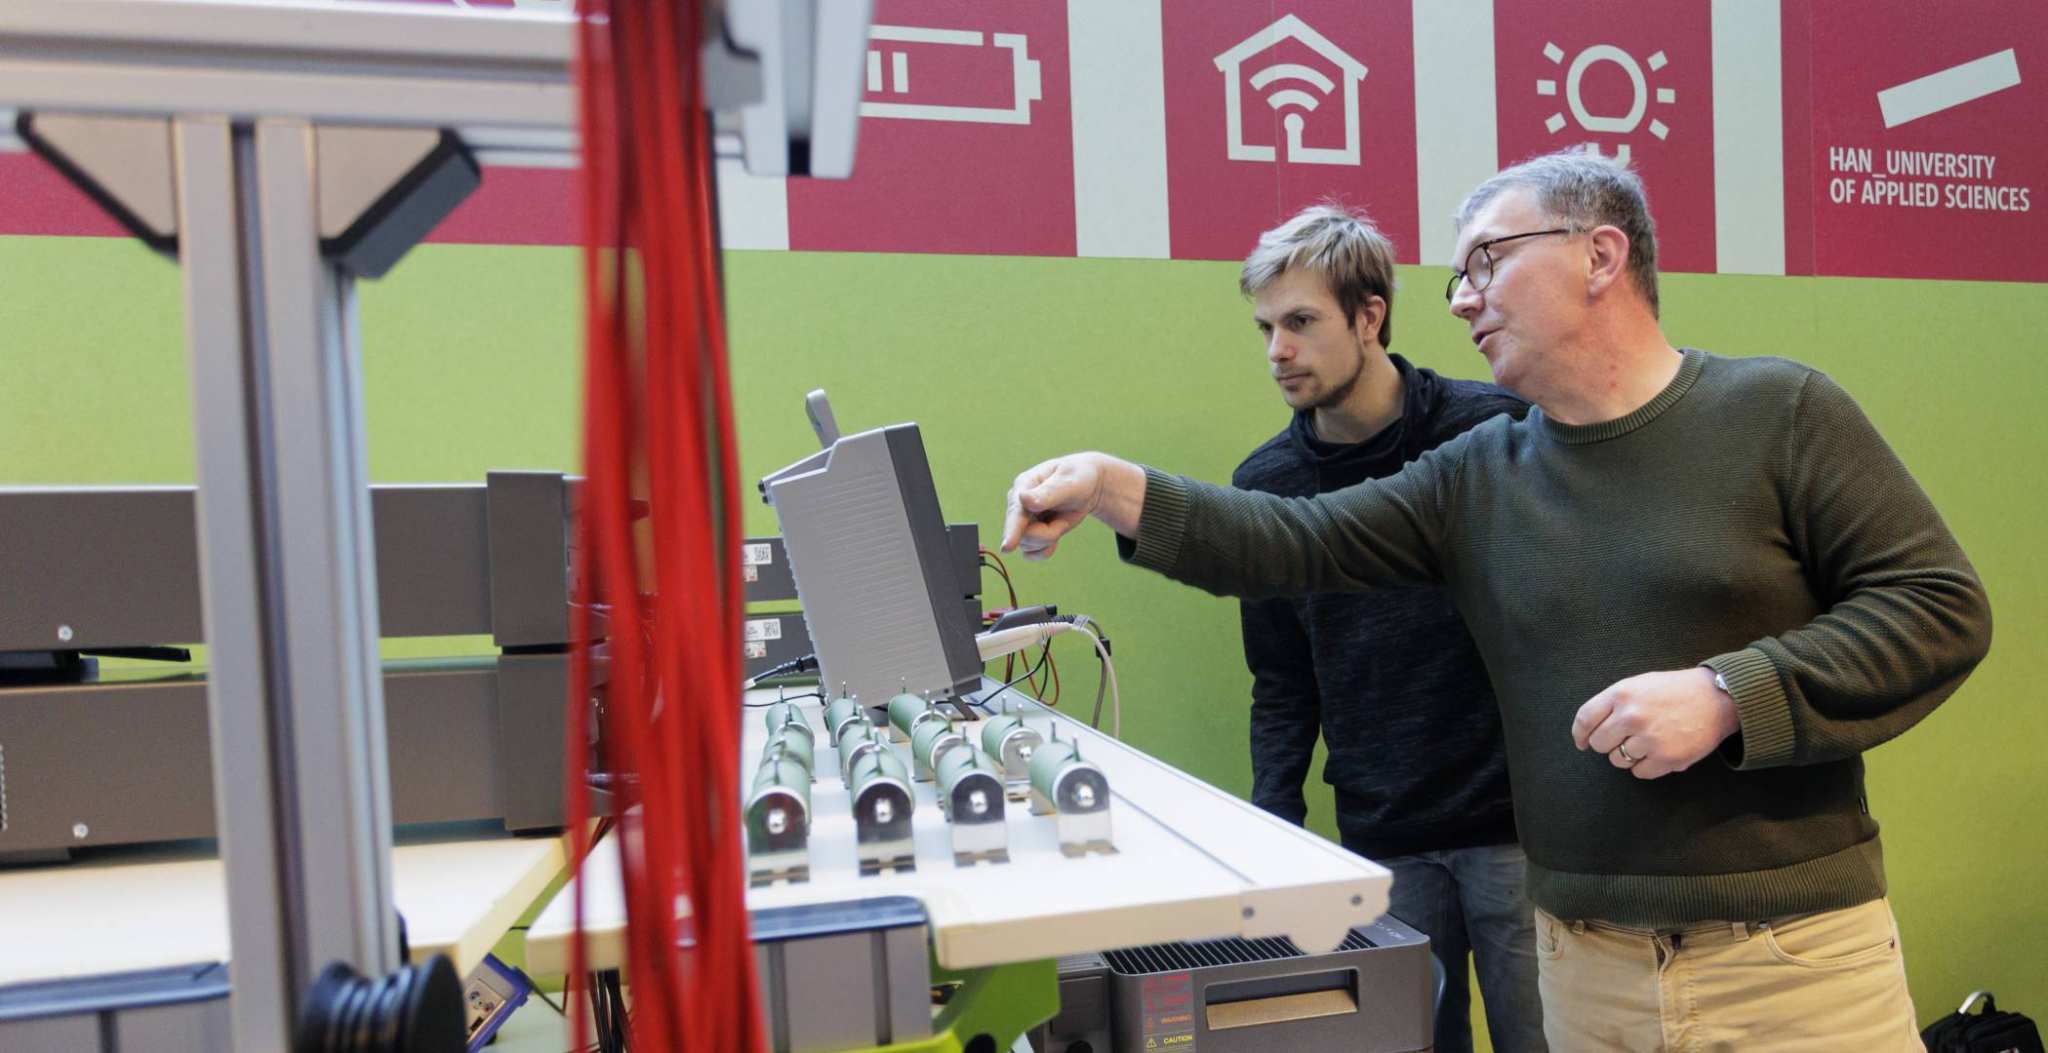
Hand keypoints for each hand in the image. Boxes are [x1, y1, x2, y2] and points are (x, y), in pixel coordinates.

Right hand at [1000, 453, 1143, 560]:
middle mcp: (1019, 504)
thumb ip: (1048, 493)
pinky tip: (1054, 537)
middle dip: (1047, 534)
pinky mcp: (1030, 533)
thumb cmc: (1078, 478)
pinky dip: (1044, 550)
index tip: (1008, 547)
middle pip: (1022, 533)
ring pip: (1027, 545)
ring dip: (1049, 539)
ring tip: (1061, 521)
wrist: (1087, 487)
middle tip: (1063, 522)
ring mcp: (1023, 520)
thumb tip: (1023, 498)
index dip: (1012, 529)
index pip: (1016, 510)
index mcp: (1024, 485)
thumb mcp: (1068, 482)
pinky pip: (1030, 554)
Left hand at [1571, 668, 1739, 779]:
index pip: (1584, 720)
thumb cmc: (1674, 691)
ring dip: (1627, 755)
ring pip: (1617, 760)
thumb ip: (1613, 703)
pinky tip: (1658, 752)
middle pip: (1599, 744)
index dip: (1580, 734)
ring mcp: (1649, 738)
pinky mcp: (1667, 758)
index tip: (1582, 742)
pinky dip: (1645, 766)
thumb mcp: (1638, 684)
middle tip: (1625, 737)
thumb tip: (1588, 731)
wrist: (1717, 699)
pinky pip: (1639, 772)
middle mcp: (1632, 716)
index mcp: (1621, 694)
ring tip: (1647, 741)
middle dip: (1608, 743)